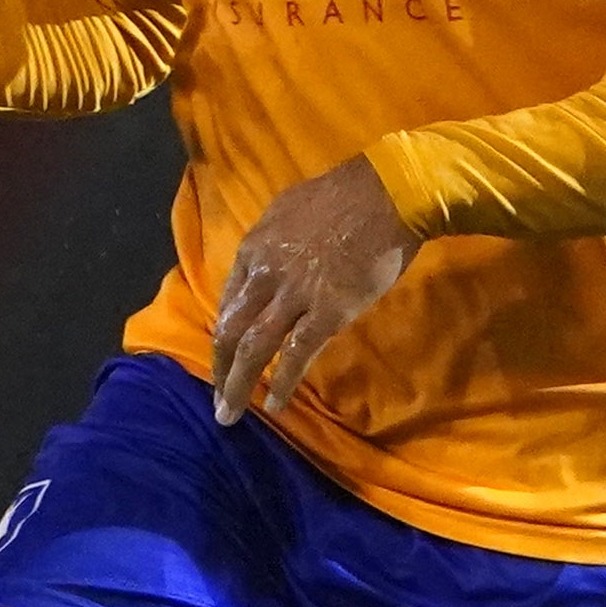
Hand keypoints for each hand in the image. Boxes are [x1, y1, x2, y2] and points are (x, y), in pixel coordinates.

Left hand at [212, 155, 418, 421]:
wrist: (389, 193)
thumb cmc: (346, 195)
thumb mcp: (290, 209)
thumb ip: (274, 242)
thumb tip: (269, 265)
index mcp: (255, 247)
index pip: (229, 299)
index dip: (224, 331)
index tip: (224, 354)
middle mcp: (266, 274)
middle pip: (231, 329)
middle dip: (220, 369)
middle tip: (216, 399)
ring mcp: (295, 295)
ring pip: (255, 348)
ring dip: (238, 385)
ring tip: (229, 414)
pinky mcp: (328, 312)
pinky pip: (298, 354)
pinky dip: (284, 383)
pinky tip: (276, 404)